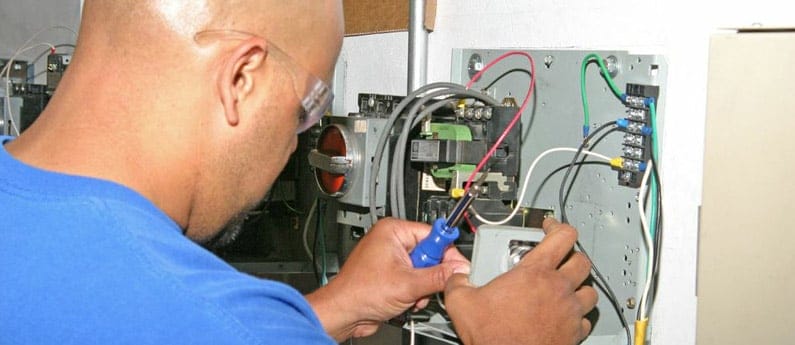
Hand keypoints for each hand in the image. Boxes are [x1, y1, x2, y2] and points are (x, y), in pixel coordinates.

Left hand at [306, 218, 469, 340]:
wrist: (343, 313)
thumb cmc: (359, 292)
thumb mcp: (408, 284)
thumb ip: (438, 276)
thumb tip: (459, 270)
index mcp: (393, 230)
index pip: (433, 234)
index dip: (447, 252)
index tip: (458, 266)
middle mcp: (391, 241)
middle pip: (430, 254)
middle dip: (430, 275)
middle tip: (425, 285)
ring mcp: (391, 259)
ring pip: (423, 270)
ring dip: (423, 287)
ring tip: (412, 296)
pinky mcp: (391, 275)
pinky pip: (414, 280)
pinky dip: (415, 292)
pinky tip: (407, 300)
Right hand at [444, 218, 596, 344]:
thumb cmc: (494, 337)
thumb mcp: (462, 303)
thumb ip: (458, 282)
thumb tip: (456, 278)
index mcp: (535, 273)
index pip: (562, 236)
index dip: (557, 226)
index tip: (549, 228)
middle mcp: (559, 289)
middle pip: (582, 260)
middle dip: (571, 255)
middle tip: (558, 257)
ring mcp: (571, 311)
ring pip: (590, 289)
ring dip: (579, 285)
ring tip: (565, 286)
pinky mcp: (575, 332)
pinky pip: (586, 318)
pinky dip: (578, 314)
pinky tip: (565, 314)